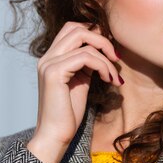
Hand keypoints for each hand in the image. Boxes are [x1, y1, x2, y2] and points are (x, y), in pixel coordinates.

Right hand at [26, 22, 121, 162]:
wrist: (56, 135)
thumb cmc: (70, 111)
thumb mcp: (81, 79)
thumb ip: (87, 61)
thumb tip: (104, 46)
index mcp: (51, 57)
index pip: (72, 28)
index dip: (95, 33)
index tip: (111, 51)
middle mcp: (46, 57)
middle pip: (76, 28)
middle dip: (102, 39)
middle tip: (116, 57)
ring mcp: (48, 64)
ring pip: (83, 39)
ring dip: (105, 56)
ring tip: (113, 75)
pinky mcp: (53, 73)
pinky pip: (85, 56)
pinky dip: (102, 65)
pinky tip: (109, 79)